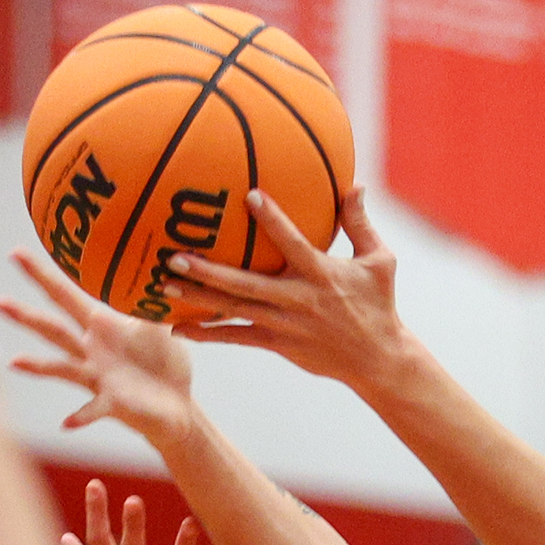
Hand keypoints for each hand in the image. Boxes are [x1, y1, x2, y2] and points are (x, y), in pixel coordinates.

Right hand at [0, 249, 209, 445]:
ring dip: (37, 367)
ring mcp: (97, 378)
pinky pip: (93, 409)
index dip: (41, 275)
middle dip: (25, 316)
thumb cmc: (164, 362)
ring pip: (62, 368)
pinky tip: (66, 423)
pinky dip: (80, 416)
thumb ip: (147, 294)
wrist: (177, 405)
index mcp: (99, 326)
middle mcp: (90, 351)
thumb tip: (150, 259)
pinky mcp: (112, 403)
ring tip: (14, 362)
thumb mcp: (158, 322)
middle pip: (52, 329)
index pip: (64, 294)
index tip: (16, 254)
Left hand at [164, 189, 415, 391]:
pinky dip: (207, 333)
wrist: (377, 360)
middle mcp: (298, 300)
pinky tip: (178, 326)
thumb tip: (355, 183)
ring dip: (198, 298)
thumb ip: (359, 223)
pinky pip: (236, 337)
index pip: (293, 242)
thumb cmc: (378, 304)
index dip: (273, 220)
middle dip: (209, 270)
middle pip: (246, 284)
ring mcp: (284, 325)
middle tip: (175, 255)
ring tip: (165, 285)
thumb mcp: (380, 261)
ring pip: (234, 310)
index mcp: (321, 274)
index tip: (249, 195)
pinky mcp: (277, 344)